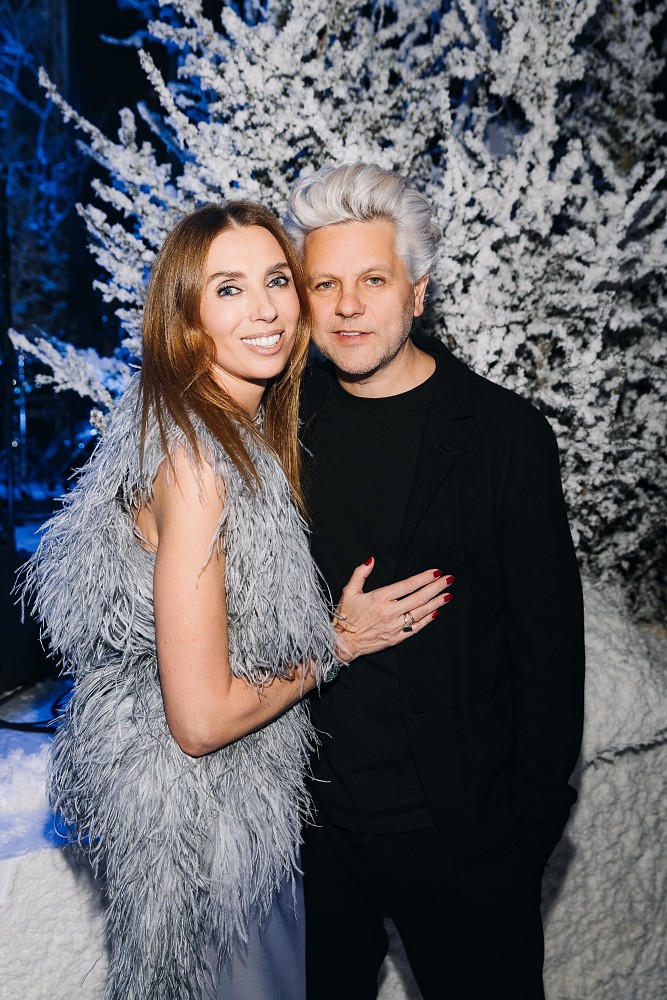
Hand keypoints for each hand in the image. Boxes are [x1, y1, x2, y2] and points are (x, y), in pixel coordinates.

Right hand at [334, 558, 453, 662]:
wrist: (343, 642)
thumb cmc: (346, 616)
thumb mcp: (349, 591)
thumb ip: (360, 573)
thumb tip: (370, 560)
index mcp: (380, 598)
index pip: (408, 585)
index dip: (424, 578)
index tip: (436, 572)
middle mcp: (390, 611)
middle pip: (419, 597)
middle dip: (436, 588)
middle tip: (449, 580)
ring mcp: (394, 625)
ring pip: (420, 612)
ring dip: (436, 603)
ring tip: (448, 595)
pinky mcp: (396, 637)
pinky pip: (416, 627)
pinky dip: (427, 620)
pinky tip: (436, 612)